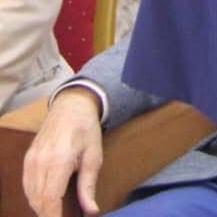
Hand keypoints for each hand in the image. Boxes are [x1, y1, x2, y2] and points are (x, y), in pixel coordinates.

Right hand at [23, 87, 102, 215]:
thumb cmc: (86, 129)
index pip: (50, 198)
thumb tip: (91, 211)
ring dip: (42, 207)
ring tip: (57, 211)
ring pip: (31, 195)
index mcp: (59, 159)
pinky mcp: (28, 159)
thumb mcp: (94, 156)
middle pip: (39, 200)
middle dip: (49, 214)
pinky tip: (46, 201)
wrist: (71, 106)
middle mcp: (41, 161)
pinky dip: (35, 197)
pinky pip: (27, 186)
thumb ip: (89, 186)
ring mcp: (31, 159)